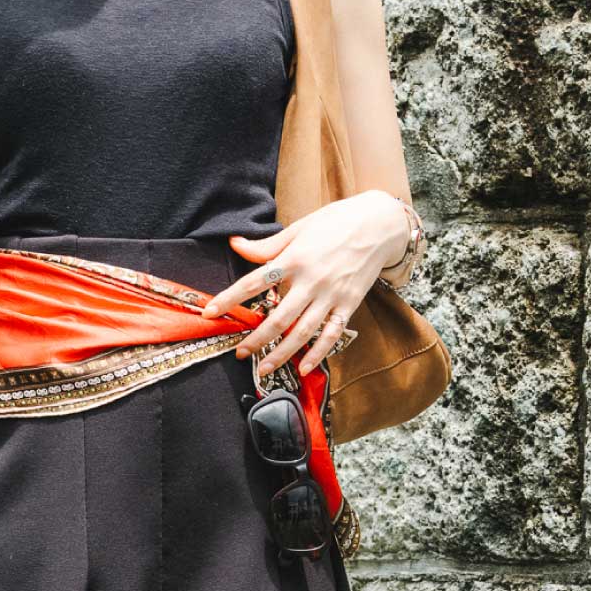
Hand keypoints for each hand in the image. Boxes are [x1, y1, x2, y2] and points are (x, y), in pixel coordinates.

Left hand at [204, 191, 409, 383]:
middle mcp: (311, 280)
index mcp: (294, 258)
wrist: (379, 223)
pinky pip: (332, 334)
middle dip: (256, 338)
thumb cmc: (336, 222)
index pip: (253, 282)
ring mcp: (331, 295)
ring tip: (264, 368)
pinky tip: (303, 368)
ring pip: (303, 332)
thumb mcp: (299, 228)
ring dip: (282, 354)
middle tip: (239, 353)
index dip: (229, 299)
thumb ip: (266, 245)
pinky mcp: (349, 304)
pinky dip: (318, 353)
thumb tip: (234, 245)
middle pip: (278, 317)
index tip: (210, 313)